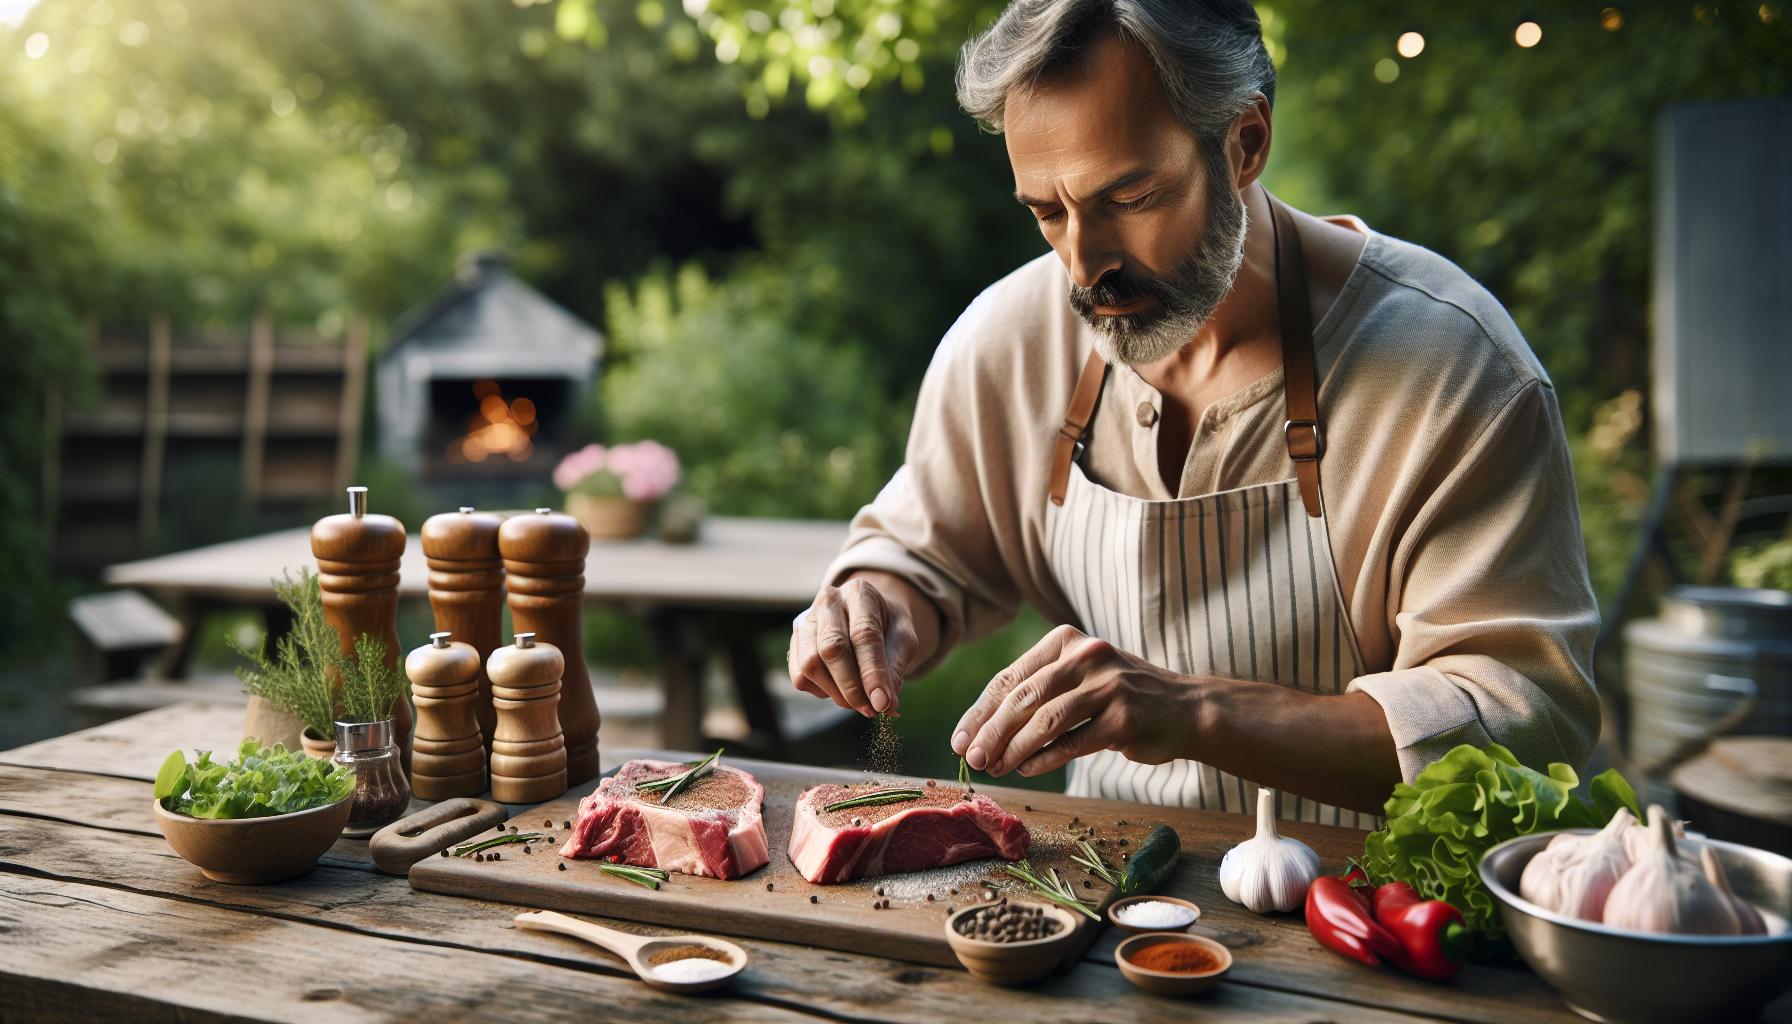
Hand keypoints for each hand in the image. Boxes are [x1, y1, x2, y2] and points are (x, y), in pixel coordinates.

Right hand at [787, 575, 921, 717]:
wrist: (867, 613)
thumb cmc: (887, 626)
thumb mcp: (903, 638)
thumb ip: (895, 666)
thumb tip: (886, 704)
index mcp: (859, 593)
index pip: (863, 634)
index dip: (873, 672)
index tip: (882, 702)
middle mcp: (827, 602)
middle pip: (831, 648)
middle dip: (852, 687)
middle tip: (871, 709)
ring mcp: (806, 621)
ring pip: (811, 664)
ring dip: (837, 693)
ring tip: (859, 702)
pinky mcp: (794, 642)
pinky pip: (800, 676)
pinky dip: (821, 691)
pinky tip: (840, 689)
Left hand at [950, 624, 1196, 776]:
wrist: (1186, 709)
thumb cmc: (1121, 697)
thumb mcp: (1078, 679)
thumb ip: (1037, 694)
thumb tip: (982, 731)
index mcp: (1066, 642)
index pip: (1010, 677)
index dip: (980, 711)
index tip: (959, 739)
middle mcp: (1086, 656)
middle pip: (1023, 698)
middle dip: (990, 732)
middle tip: (971, 758)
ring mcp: (1108, 686)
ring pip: (1044, 721)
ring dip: (1013, 749)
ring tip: (995, 768)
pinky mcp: (1124, 717)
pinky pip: (1072, 742)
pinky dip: (1044, 759)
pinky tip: (1026, 770)